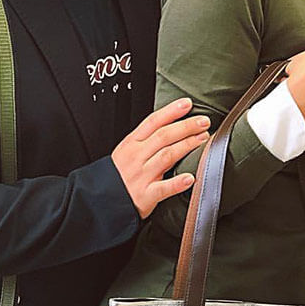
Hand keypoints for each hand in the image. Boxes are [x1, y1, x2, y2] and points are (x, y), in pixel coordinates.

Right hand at [112, 99, 209, 219]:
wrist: (100, 201)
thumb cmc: (118, 176)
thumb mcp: (126, 152)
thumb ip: (146, 141)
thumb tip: (171, 127)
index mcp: (131, 144)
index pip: (152, 122)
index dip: (171, 111)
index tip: (187, 104)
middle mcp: (136, 157)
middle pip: (164, 136)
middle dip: (186, 126)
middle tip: (203, 121)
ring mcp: (141, 176)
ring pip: (167, 156)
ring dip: (187, 145)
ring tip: (203, 139)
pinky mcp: (145, 195)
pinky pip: (163, 188)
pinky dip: (177, 183)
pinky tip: (190, 177)